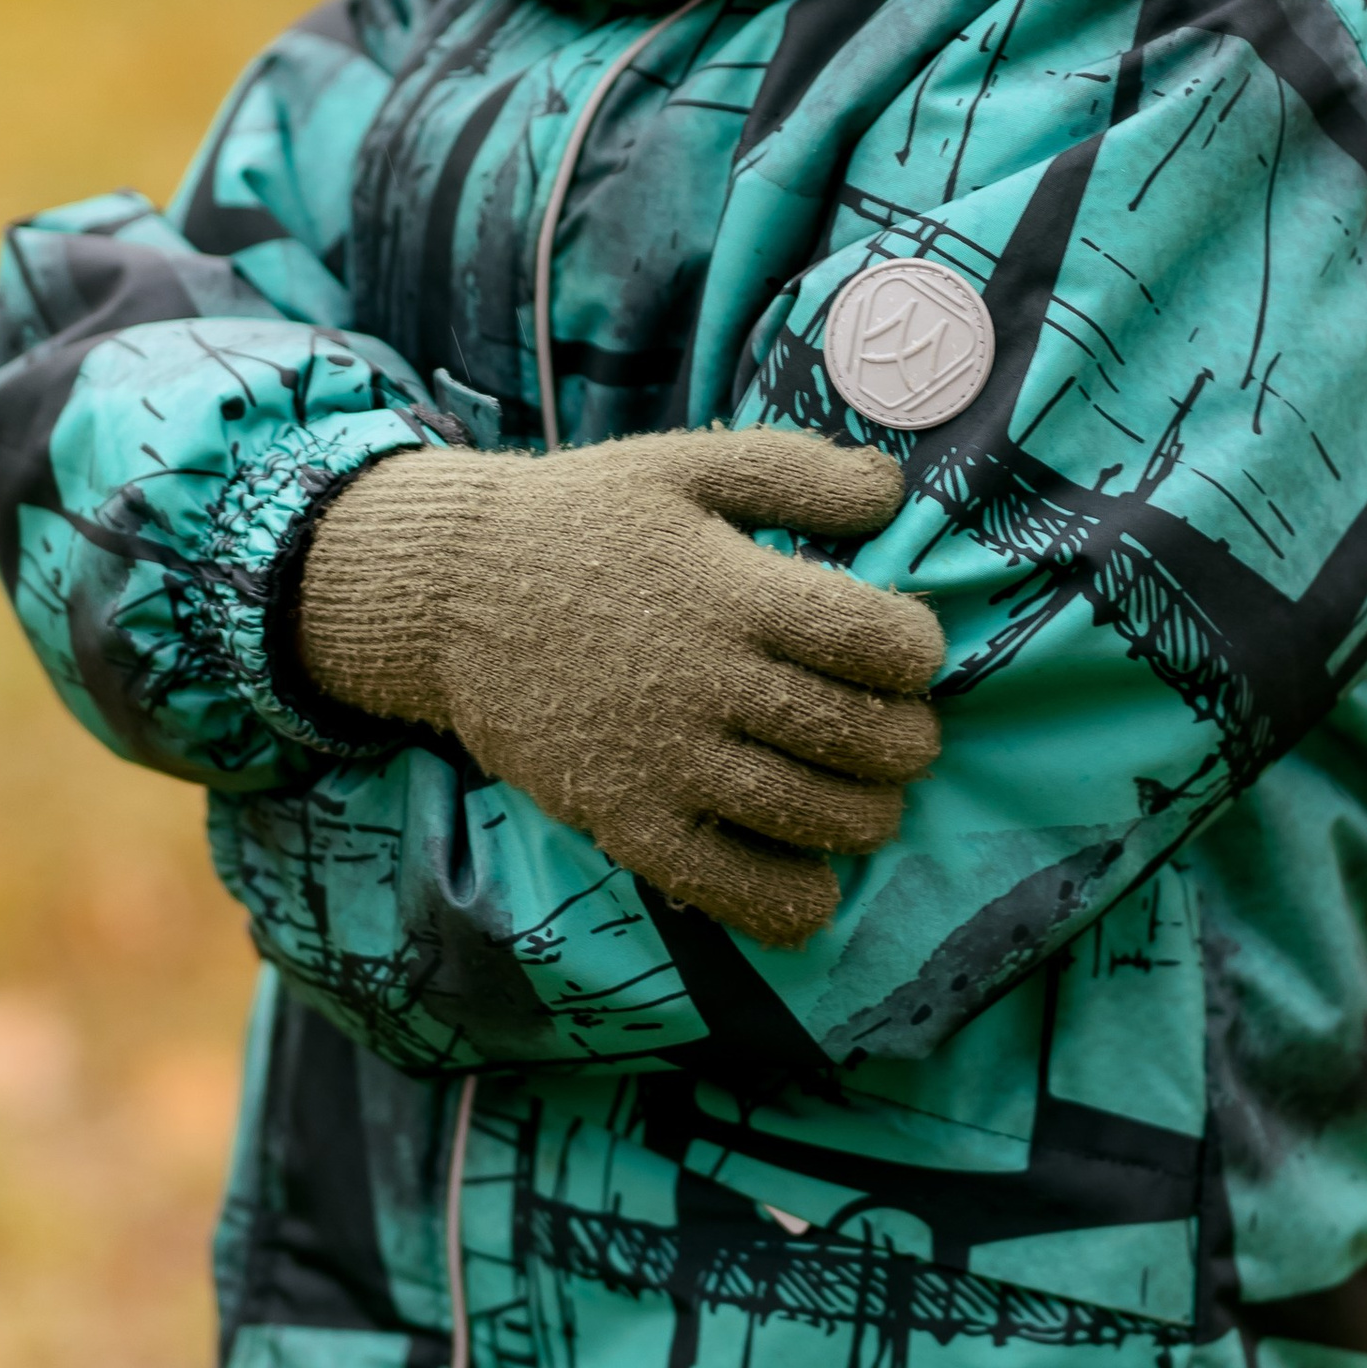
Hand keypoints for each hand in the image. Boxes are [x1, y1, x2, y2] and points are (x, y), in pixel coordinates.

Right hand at [297, 426, 943, 947]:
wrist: (451, 592)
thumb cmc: (581, 521)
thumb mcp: (685, 467)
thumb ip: (794, 473)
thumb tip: (892, 489)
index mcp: (730, 591)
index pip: (873, 641)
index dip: (915, 651)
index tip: (905, 649)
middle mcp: (705, 683)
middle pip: (858, 737)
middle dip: (907, 740)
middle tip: (898, 729)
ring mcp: (665, 762)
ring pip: (812, 816)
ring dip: (868, 815)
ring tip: (865, 794)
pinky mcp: (626, 822)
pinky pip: (730, 888)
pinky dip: (791, 900)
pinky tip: (812, 881)